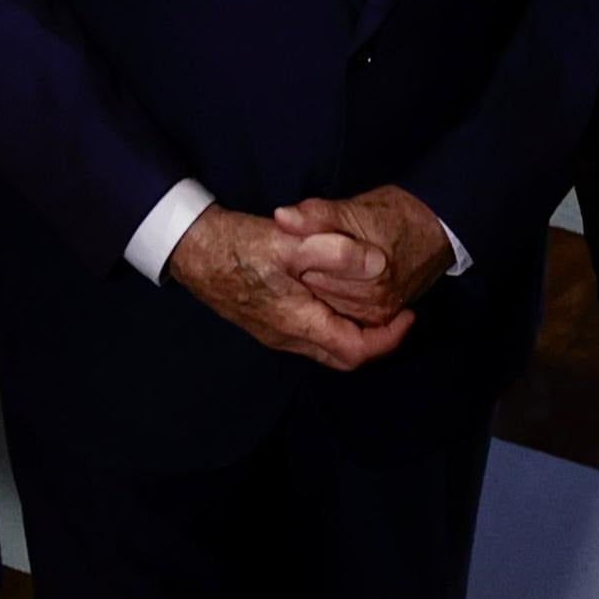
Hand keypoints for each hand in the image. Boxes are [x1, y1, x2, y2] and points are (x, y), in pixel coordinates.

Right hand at [166, 206, 409, 370]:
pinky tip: (335, 295)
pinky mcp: (265, 322)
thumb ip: (336, 253)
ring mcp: (274, 333)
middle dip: (376, 340)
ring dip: (353, 331)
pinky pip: (310, 335)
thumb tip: (379, 268)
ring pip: (326, 346)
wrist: (191, 249)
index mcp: (298, 323)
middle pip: (343, 356)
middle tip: (396, 313)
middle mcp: (287, 337)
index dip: (389, 338)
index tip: (408, 315)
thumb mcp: (290, 242)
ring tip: (372, 303)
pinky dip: (332, 322)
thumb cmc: (237, 246)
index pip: (356, 351)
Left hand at [266, 184, 448, 323]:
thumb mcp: (354, 209)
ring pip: (329, 309)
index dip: (299, 259)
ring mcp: (381, 315)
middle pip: (318, 297)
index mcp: (369, 275)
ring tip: (320, 267)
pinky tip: (332, 283)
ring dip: (320, 290)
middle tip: (306, 257)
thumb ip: (316, 215)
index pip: (311, 275)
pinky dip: (334, 301)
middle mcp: (376, 303)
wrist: (435, 228)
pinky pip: (346, 316)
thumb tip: (281, 217)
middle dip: (307, 277)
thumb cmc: (395, 215)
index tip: (300, 245)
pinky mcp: (383, 319)